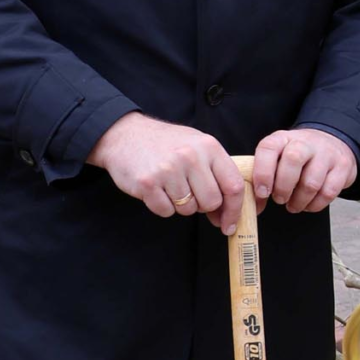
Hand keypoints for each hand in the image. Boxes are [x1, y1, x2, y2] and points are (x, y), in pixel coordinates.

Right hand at [87, 112, 244, 232]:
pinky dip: (162, 206)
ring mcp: (168, 169)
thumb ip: (216, 174)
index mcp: (209, 146)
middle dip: (202, 205)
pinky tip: (156, 189)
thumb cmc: (166, 144)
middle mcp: (191, 156)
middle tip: (189, 193)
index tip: (229, 224)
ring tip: (170, 185)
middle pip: (211, 202)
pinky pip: (166, 212)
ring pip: (188, 209)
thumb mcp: (198, 146)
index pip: (233, 186)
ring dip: (180, 204)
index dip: (234, 210)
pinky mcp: (148, 183)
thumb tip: (227, 214)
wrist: (125, 135)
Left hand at [252, 127, 358, 214]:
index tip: (262, 192)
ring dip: (299, 201)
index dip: (262, 173)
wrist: (332, 143)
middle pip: (293, 160)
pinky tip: (309, 204)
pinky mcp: (343, 167)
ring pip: (311, 182)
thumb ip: (265, 178)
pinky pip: (328, 192)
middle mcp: (305, 142)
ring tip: (294, 205)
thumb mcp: (279, 158)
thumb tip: (256, 206)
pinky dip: (315, 205)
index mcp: (283, 138)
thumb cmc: (299, 157)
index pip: (268, 148)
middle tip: (280, 199)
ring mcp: (327, 153)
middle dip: (283, 187)